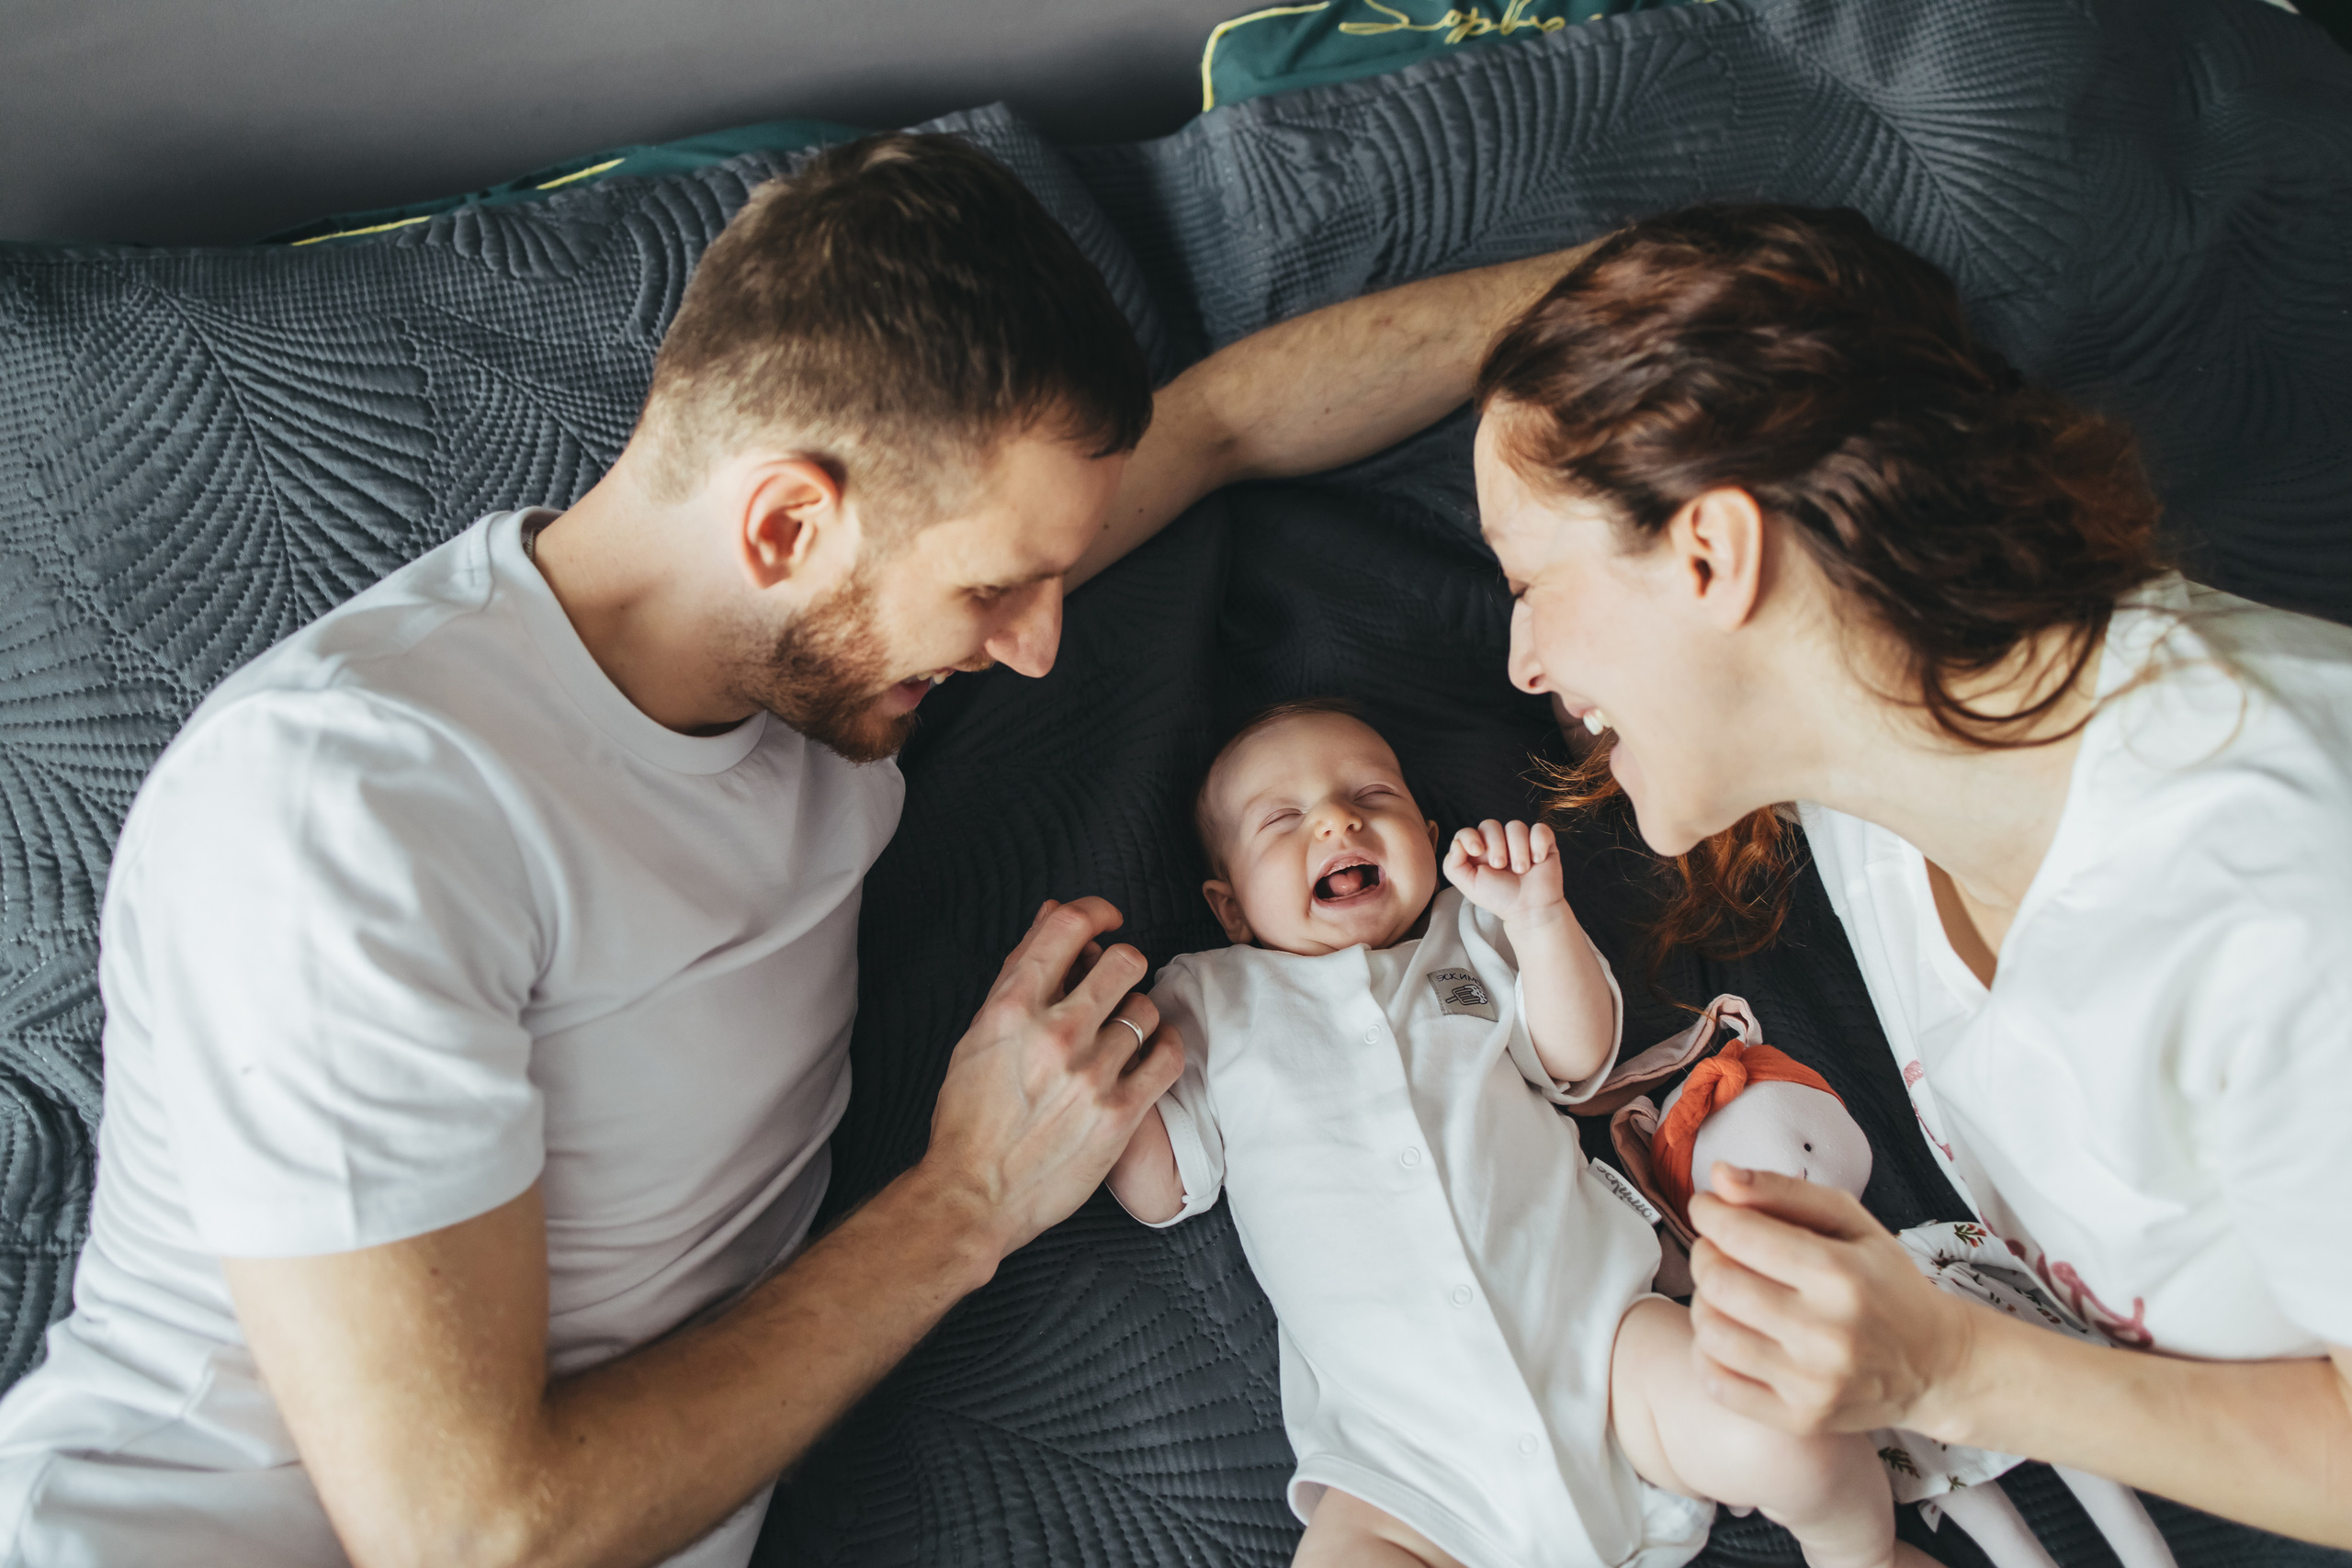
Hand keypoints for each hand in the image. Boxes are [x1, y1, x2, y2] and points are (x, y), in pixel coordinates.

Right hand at [920, 897, 1185, 1261]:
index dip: (1095, 911)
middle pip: (1123, 961)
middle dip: (1122, 966)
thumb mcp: (981, 1034)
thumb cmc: (969, 1115)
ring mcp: (1090, 1074)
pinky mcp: (1120, 1113)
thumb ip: (1019, 972)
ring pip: (1146, 1009)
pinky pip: (1168, 1055)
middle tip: (1114, 986)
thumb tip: (1053, 913)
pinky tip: (1150, 1052)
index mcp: (1011, 1009)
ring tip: (1120, 1036)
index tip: (1107, 919)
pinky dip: (1164, 1046)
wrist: (973, 1193)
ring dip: (1137, 1016)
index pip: (1067, 927)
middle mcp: (1054, 1034)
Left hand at [1443, 819, 1567, 924]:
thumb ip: (1452, 865)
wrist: (1529, 909)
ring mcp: (1521, 841)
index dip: (1470, 837)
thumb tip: (1457, 843)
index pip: (1467, 831)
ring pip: (1515, 826)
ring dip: (1518, 849)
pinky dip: (1538, 844)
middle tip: (1500, 866)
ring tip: (1521, 870)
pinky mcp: (1542, 842)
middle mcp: (1499, 842)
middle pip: (1490, 825)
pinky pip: (1540, 829)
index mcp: (1478, 851)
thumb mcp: (1469, 885)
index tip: (1477, 851)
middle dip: (1495, 845)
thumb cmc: (1499, 897)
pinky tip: (1537, 860)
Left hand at [1685, 1164, 1974, 1438]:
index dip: (1709, 1213)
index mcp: (1840, 1274)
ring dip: (1704, 1302)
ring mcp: (1813, 1382)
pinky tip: (1731, 1335)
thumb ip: (1783, 1192)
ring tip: (1728, 1294)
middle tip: (1719, 1249)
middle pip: (1718, 1282)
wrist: (1936, 1365)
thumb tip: (1720, 1176)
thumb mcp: (1851, 1222)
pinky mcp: (1801, 1418)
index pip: (1739, 1234)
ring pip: (1711, 1332)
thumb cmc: (1887, 1285)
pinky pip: (1717, 1383)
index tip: (1708, 1208)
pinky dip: (1708, 1354)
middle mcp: (1826, 1332)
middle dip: (1705, 1253)